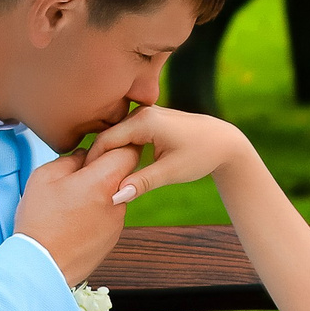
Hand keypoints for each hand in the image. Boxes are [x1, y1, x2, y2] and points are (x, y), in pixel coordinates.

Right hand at [14, 142, 141, 284]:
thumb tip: (84, 156)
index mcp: (103, 182)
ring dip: (102, 193)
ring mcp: (118, 223)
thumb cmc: (40, 220)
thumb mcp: (45, 177)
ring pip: (117, 196)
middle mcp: (118, 202)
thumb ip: (70, 160)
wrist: (42, 265)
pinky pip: (110, 216)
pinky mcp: (113, 239)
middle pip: (125, 174)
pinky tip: (76, 220)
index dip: (115, 146)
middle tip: (81, 175)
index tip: (97, 151)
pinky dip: (98, 213)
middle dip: (107, 169)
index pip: (128, 151)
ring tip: (73, 203)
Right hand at [84, 105, 248, 205]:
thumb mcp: (170, 172)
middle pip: (107, 136)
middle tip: (87, 184)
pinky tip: (116, 168)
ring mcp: (146, 114)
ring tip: (98, 178)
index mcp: (144, 121)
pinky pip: (126, 134)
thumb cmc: (201, 155)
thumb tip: (114, 197)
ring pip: (116, 135)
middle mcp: (142, 112)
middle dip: (97, 159)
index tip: (84, 182)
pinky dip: (119, 150)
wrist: (225, 143)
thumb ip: (140, 183)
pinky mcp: (150, 119)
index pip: (104, 140)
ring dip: (108, 155)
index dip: (92, 162)